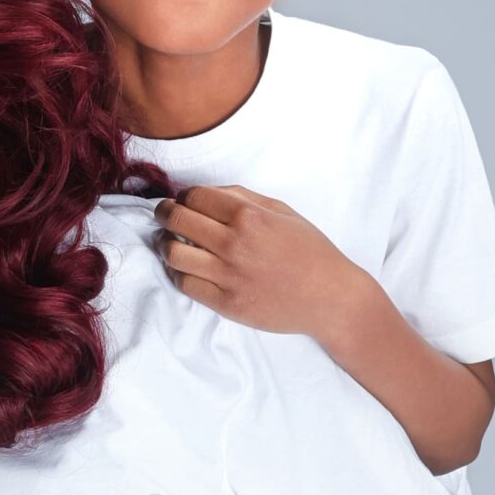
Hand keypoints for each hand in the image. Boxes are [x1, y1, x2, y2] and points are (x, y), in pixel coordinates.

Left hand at [154, 185, 369, 341]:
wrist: (329, 297)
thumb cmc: (309, 251)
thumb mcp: (283, 212)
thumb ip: (243, 197)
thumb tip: (207, 192)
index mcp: (249, 216)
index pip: (195, 196)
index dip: (184, 196)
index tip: (185, 200)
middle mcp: (234, 243)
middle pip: (177, 220)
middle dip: (164, 212)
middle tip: (165, 214)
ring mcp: (228, 275)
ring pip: (173, 253)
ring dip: (164, 243)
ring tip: (169, 241)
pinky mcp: (225, 302)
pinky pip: (184, 283)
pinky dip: (177, 271)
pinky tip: (183, 266)